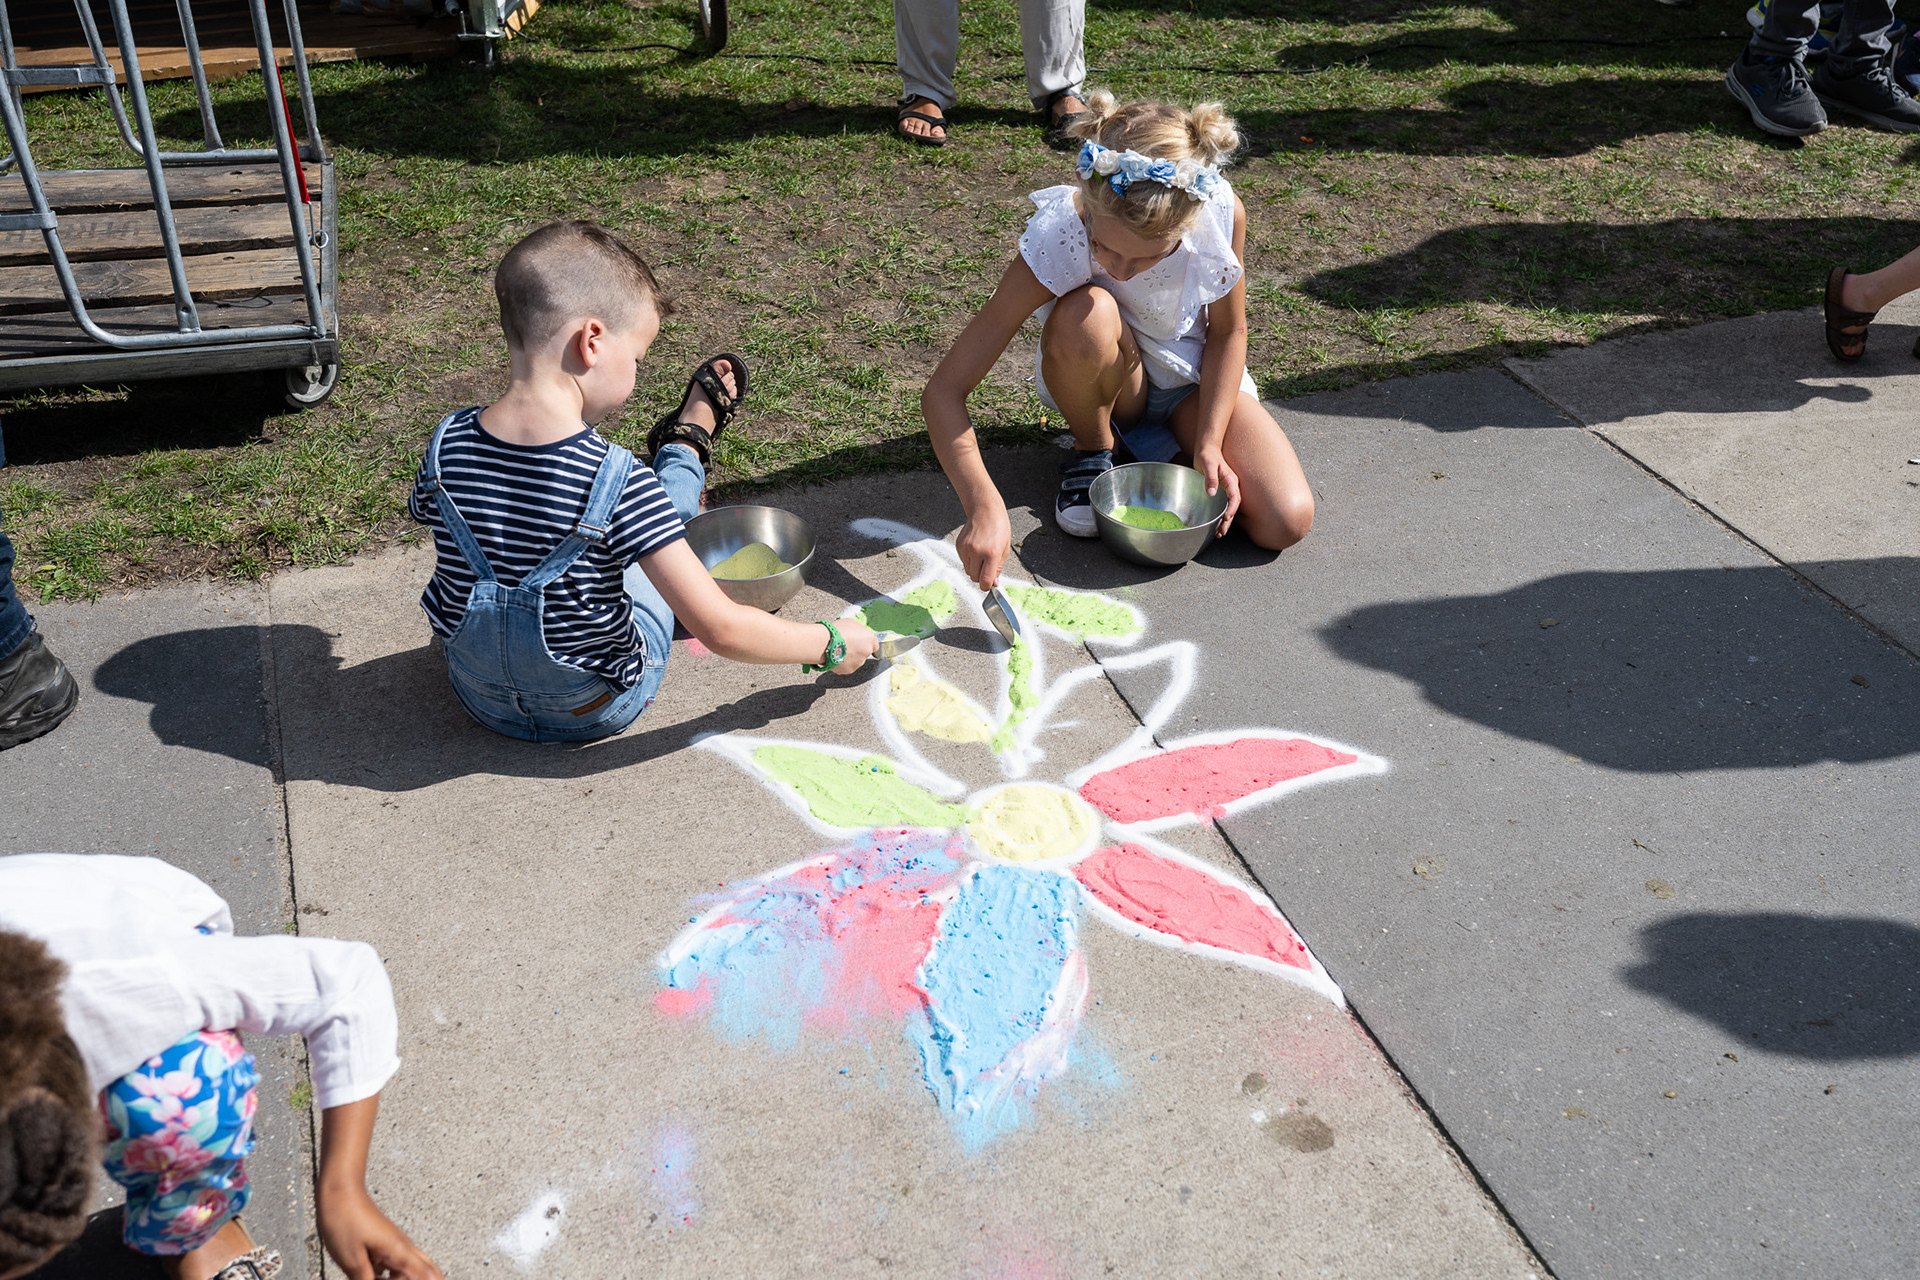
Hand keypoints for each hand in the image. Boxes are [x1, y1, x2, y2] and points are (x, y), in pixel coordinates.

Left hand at [318, 1184, 443, 1279]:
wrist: (340, 1192)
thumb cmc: (344, 1219)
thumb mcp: (352, 1261)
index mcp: (399, 1252)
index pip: (426, 1276)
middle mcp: (404, 1247)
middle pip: (430, 1271)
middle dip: (429, 1279)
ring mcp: (397, 1244)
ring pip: (417, 1267)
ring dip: (408, 1278)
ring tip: (386, 1278)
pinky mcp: (387, 1243)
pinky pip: (400, 1264)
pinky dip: (396, 1275)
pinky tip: (379, 1277)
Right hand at [830, 618, 878, 673]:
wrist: (825, 643)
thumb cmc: (837, 631)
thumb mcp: (851, 623)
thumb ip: (859, 630)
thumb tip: (859, 633)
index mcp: (870, 639)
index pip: (875, 644)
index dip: (867, 643)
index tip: (861, 641)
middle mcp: (866, 652)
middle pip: (865, 653)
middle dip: (858, 650)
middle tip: (847, 644)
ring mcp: (858, 663)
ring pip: (856, 660)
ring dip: (850, 657)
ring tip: (839, 650)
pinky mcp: (849, 670)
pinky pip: (847, 666)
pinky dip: (843, 663)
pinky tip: (835, 656)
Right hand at [956, 504, 1012, 587]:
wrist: (985, 511)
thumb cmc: (998, 527)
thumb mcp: (1005, 549)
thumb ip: (998, 568)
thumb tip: (993, 583)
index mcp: (991, 553)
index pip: (985, 580)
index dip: (987, 586)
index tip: (989, 585)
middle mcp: (977, 552)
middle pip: (975, 578)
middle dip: (981, 577)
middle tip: (987, 569)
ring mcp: (966, 549)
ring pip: (968, 571)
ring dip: (975, 569)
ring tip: (982, 557)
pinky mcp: (959, 546)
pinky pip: (963, 562)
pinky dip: (969, 561)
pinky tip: (976, 550)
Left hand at [1194, 445, 1241, 534]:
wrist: (1206, 449)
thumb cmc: (1207, 455)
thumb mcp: (1208, 465)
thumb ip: (1210, 478)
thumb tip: (1212, 493)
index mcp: (1231, 481)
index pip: (1234, 498)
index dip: (1231, 509)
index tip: (1226, 518)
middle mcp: (1231, 487)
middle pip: (1232, 507)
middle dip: (1228, 521)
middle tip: (1221, 532)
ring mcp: (1226, 490)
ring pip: (1227, 508)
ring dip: (1224, 521)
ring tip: (1219, 534)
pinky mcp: (1220, 491)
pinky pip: (1221, 506)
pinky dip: (1219, 516)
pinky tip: (1214, 524)